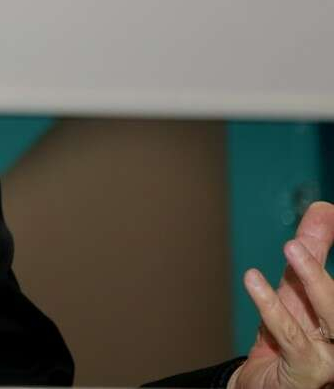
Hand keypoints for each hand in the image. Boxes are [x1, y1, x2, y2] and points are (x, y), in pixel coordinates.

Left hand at [230, 201, 333, 388]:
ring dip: (313, 279)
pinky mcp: (306, 374)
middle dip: (325, 269)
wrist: (265, 382)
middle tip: (304, 237)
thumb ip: (315, 250)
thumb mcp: (297, 288)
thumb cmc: (288, 336)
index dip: (331, 259)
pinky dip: (272, 306)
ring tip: (292, 247)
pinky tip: (253, 280)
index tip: (331, 215)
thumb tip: (325, 208)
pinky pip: (293, 338)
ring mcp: (333, 362)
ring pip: (333, 319)